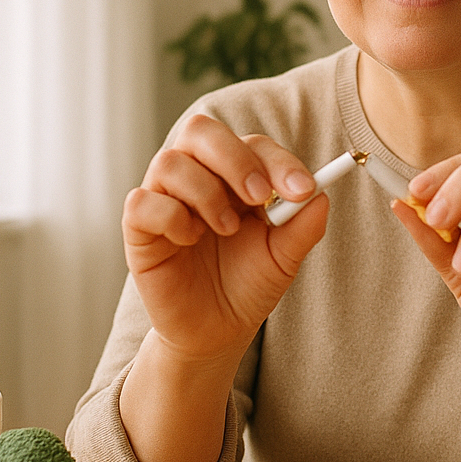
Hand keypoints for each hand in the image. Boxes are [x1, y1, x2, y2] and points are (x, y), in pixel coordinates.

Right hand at [122, 115, 327, 372]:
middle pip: (201, 130)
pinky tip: (189, 240)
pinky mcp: (139, 228)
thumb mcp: (283, 257)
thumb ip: (303, 226)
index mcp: (235, 176)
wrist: (217, 331)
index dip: (278, 161)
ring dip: (206, 193)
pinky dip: (171, 217)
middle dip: (235, 159)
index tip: (302, 190)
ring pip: (170, 161)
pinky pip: (142, 202)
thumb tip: (321, 194)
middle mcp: (197, 176)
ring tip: (226, 229)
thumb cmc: (248, 285)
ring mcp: (165, 198)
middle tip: (258, 196)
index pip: (252, 144)